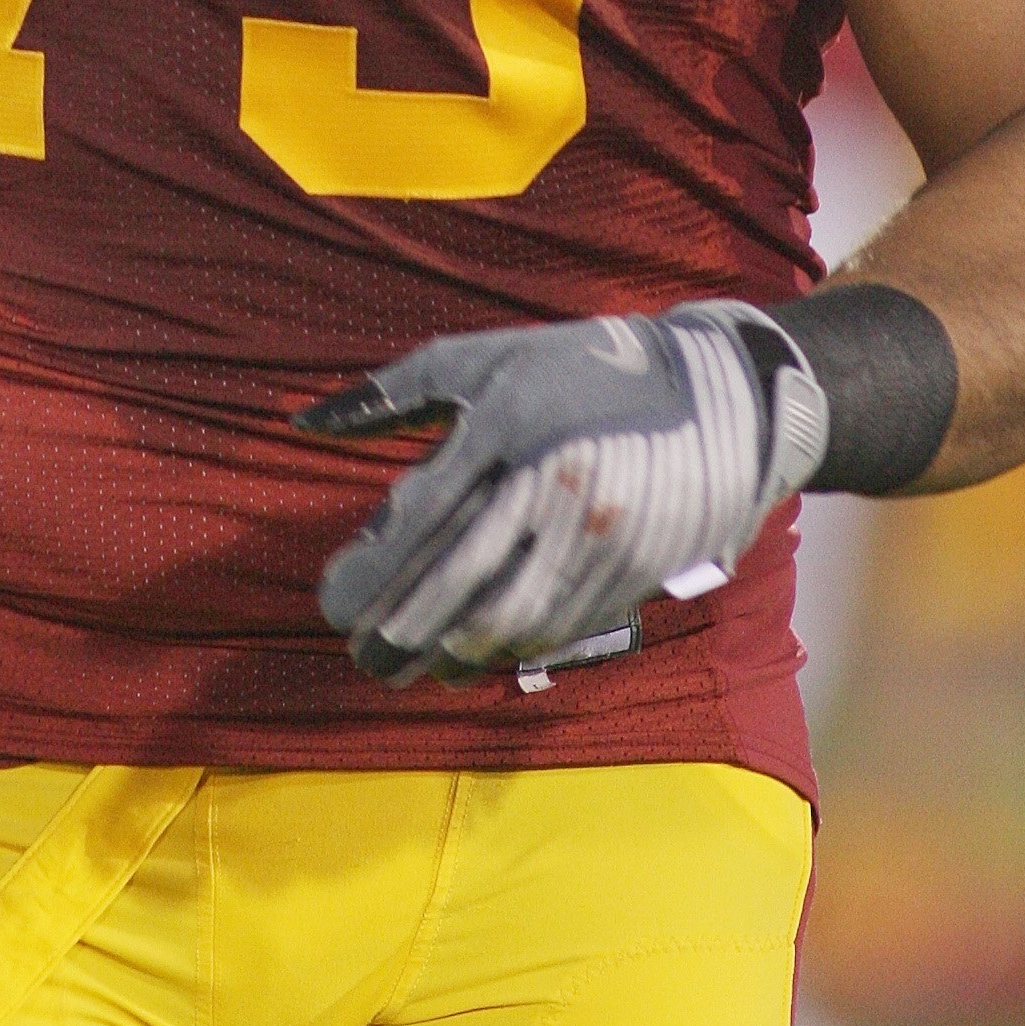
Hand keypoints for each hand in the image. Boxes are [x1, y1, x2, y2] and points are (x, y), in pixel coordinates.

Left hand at [296, 304, 827, 684]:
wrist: (720, 392)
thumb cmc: (578, 368)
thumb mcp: (485, 359)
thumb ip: (393, 394)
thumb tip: (305, 421)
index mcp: (508, 423)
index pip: (423, 517)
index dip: (372, 574)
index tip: (331, 605)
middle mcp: (552, 482)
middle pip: (460, 581)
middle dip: (400, 632)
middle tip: (362, 658)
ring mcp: (598, 532)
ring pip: (510, 617)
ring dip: (452, 653)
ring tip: (413, 666)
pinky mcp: (633, 569)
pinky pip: (560, 625)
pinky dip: (510, 649)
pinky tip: (475, 654)